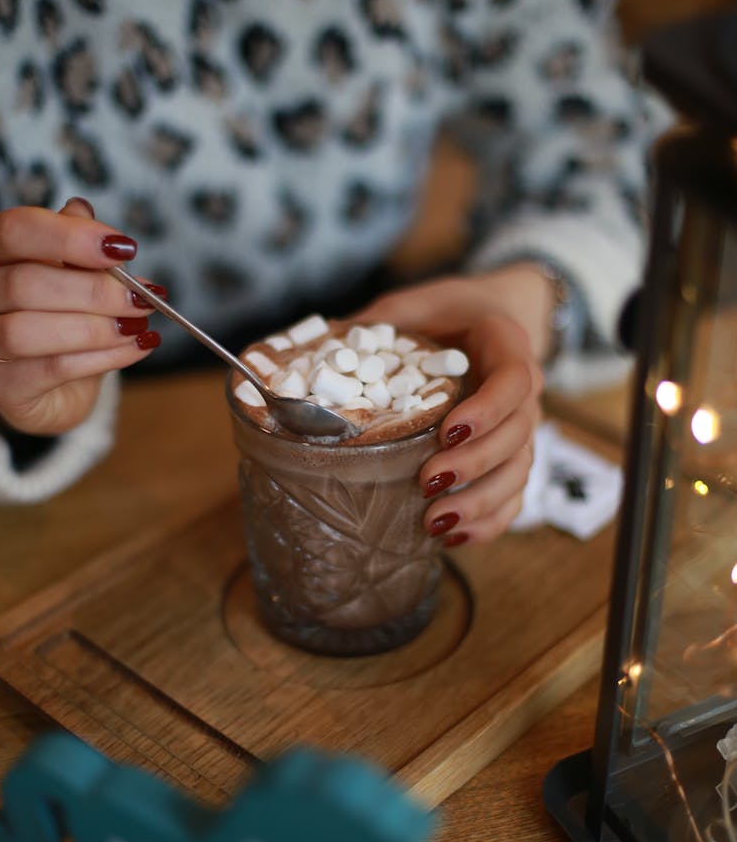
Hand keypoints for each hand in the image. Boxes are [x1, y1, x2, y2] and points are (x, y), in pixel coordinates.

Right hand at [0, 198, 161, 436]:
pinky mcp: (0, 386)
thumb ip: (87, 254)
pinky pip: (49, 369)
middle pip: (22, 283)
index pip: (14, 231)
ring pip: (26, 332)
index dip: (69, 237)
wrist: (61, 384)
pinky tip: (133, 348)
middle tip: (141, 298)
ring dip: (95, 329)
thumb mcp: (79, 276)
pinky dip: (100, 358)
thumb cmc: (65, 318)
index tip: (122, 247)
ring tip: (137, 326)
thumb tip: (113, 241)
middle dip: (93, 291)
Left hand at [354, 266, 551, 545]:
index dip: (486, 410)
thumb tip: (317, 347)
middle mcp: (524, 390)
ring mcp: (522, 426)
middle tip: (428, 481)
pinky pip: (515, 495)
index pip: (514, 380)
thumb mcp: (412, 303)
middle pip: (518, 433)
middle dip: (475, 464)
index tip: (448, 431)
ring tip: (436, 522)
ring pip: (519, 471)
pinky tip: (453, 538)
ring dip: (482, 502)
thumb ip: (377, 322)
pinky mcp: (513, 455)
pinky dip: (490, 522)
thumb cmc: (445, 312)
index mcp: (505, 344)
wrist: (489, 318)